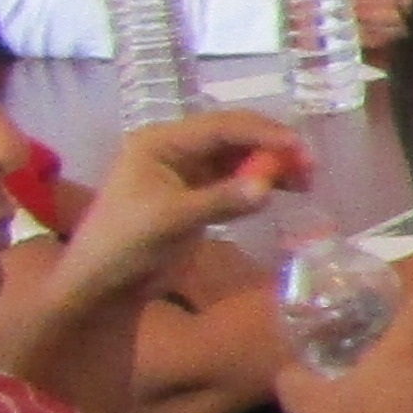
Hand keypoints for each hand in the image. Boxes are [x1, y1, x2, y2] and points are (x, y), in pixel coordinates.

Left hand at [62, 111, 309, 301]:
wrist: (104, 285)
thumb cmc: (124, 245)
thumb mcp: (170, 220)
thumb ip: (220, 200)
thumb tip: (267, 188)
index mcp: (160, 142)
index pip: (219, 127)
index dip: (261, 132)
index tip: (298, 146)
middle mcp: (175, 150)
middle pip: (233, 138)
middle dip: (271, 147)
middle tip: (309, 165)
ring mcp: (187, 173)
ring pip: (238, 159)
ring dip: (270, 166)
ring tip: (304, 181)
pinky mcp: (198, 196)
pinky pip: (235, 182)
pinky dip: (259, 185)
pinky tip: (282, 193)